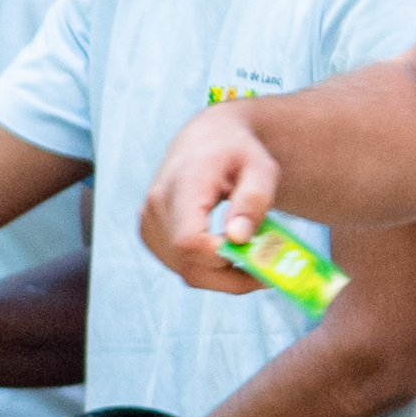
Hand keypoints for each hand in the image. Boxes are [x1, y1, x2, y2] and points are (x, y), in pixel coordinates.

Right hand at [137, 108, 277, 292]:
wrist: (205, 140)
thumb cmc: (237, 152)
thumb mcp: (260, 167)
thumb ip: (253, 200)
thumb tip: (238, 238)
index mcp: (183, 184)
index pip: (189, 240)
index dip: (221, 257)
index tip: (256, 256)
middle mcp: (157, 206)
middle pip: (188, 264)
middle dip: (231, 275)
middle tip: (267, 268)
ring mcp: (149, 223)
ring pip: (186, 272)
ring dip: (223, 276)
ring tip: (251, 256)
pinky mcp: (150, 236)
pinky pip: (181, 267)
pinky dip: (210, 271)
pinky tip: (229, 253)